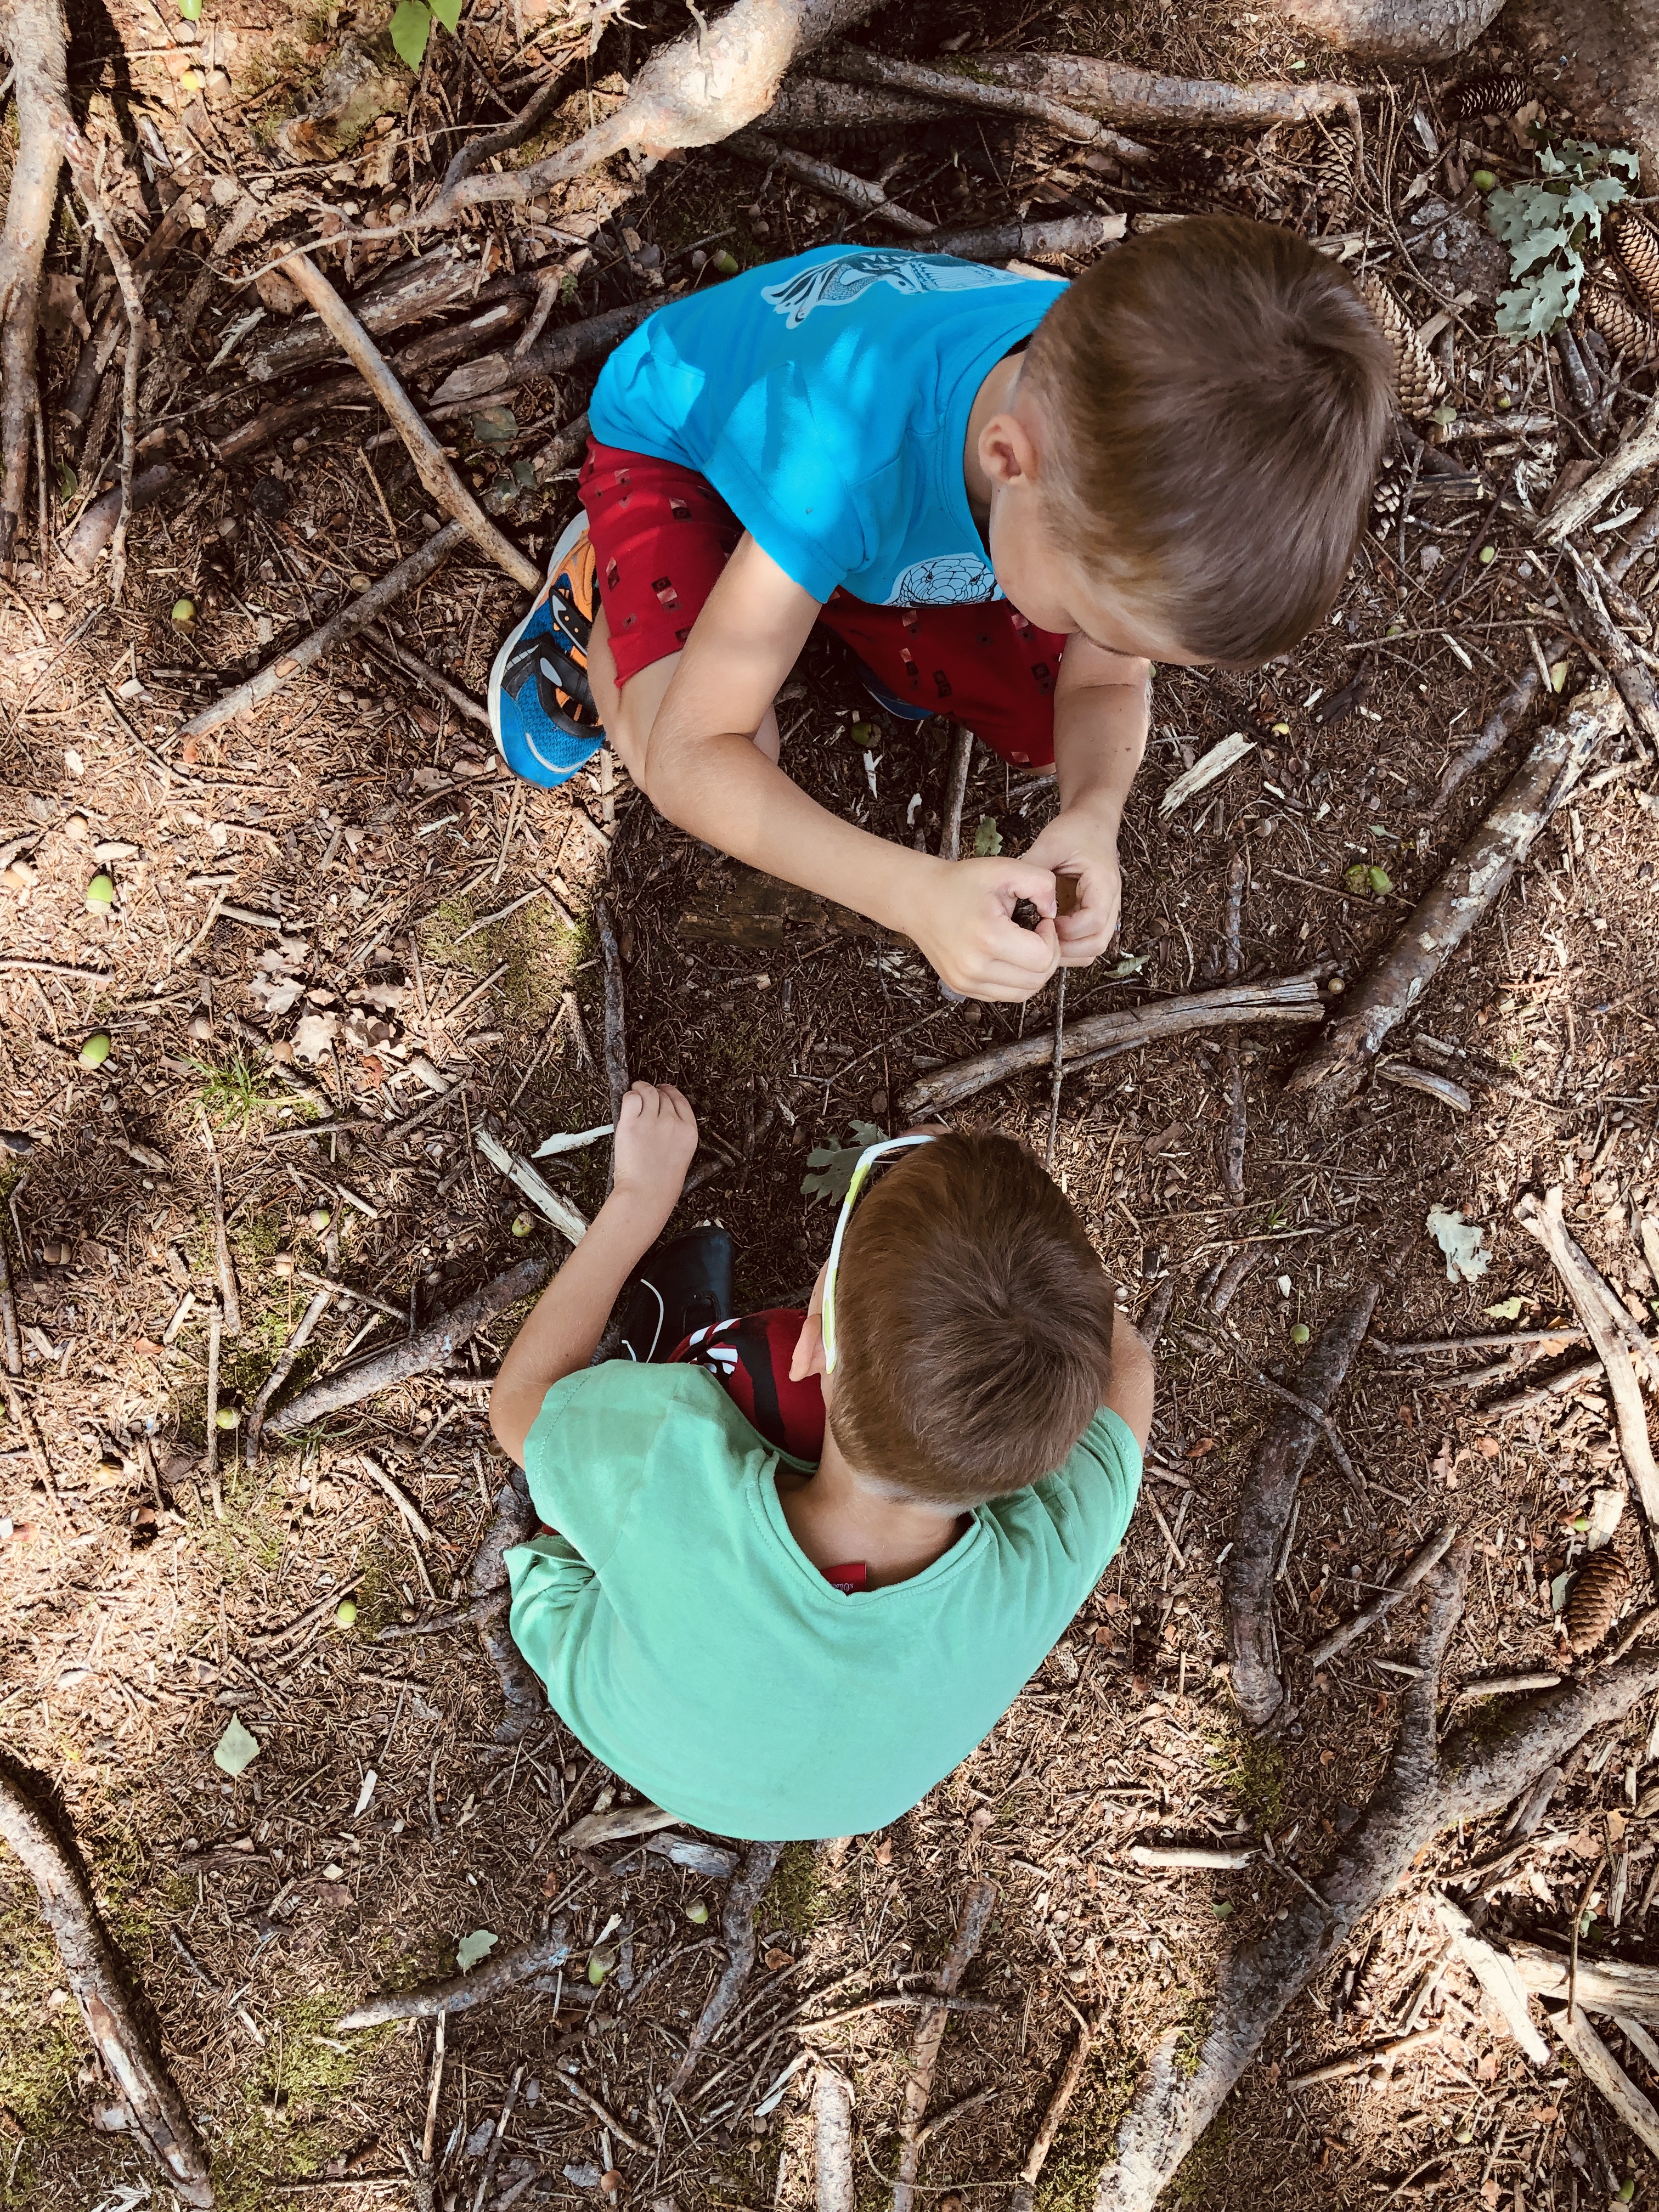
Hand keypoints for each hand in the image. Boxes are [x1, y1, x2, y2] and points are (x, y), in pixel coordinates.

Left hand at [610, 1081, 697, 1225]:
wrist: (646, 1194)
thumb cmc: (661, 1183)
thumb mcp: (681, 1155)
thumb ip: (676, 1134)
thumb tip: (663, 1118)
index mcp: (688, 1131)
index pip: (681, 1100)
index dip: (670, 1092)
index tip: (665, 1090)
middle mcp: (672, 1123)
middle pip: (663, 1095)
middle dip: (654, 1092)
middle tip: (646, 1092)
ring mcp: (651, 1122)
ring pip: (647, 1092)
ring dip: (640, 1088)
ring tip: (635, 1090)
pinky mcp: (631, 1124)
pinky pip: (631, 1098)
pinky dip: (629, 1096)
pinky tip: (628, 1100)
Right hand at [902, 854, 1062, 1000]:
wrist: (918, 898)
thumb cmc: (958, 883)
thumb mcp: (1004, 869)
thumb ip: (1040, 882)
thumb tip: (1054, 912)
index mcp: (988, 938)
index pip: (1043, 957)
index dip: (1053, 938)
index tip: (1042, 921)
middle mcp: (975, 967)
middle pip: (1038, 979)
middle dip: (1048, 956)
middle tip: (1038, 934)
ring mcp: (966, 982)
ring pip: (1025, 993)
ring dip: (1034, 971)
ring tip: (1026, 946)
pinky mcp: (963, 988)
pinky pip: (1005, 995)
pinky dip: (1017, 980)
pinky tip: (1010, 956)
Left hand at [1024, 807, 1122, 966]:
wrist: (1092, 822)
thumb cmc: (1076, 831)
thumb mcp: (1050, 844)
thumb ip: (1033, 869)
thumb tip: (1012, 895)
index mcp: (1103, 884)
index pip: (1094, 922)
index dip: (1067, 930)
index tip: (1044, 922)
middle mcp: (1110, 902)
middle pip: (1097, 943)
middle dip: (1067, 949)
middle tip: (1040, 940)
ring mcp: (1105, 910)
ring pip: (1094, 947)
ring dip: (1069, 951)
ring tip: (1042, 942)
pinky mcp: (1095, 914)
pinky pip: (1088, 941)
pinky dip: (1071, 947)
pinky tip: (1049, 937)